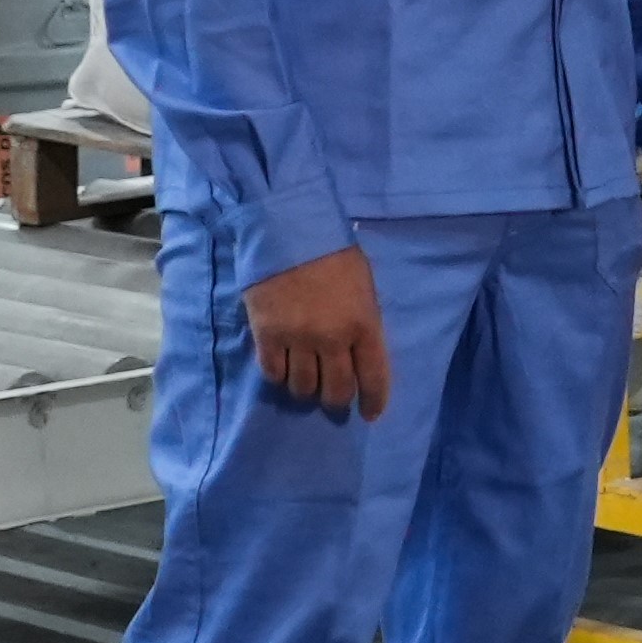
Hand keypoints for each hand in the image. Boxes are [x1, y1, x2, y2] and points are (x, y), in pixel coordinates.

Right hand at [246, 245, 390, 419]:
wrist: (288, 229)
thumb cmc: (333, 253)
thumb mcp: (364, 287)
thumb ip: (363, 322)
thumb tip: (358, 352)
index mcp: (364, 324)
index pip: (374, 377)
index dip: (373, 401)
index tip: (369, 414)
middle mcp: (333, 340)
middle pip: (336, 390)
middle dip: (336, 401)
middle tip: (332, 400)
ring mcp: (298, 340)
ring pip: (303, 387)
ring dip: (306, 390)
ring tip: (305, 383)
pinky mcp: (267, 336)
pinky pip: (273, 373)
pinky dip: (279, 377)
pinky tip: (281, 369)